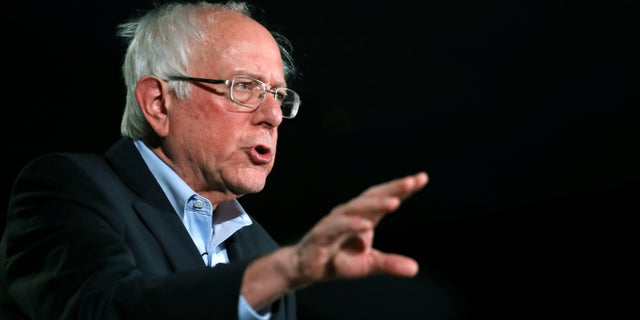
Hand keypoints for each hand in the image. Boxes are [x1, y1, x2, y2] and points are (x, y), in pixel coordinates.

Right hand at [241, 172, 428, 308]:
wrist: (305, 269)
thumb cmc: (337, 260)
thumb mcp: (368, 264)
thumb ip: (390, 263)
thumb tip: (415, 269)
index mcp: (363, 217)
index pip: (384, 198)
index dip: (401, 188)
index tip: (422, 178)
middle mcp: (349, 214)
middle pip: (372, 197)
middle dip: (392, 189)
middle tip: (412, 181)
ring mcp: (334, 222)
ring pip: (356, 209)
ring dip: (375, 204)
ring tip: (394, 202)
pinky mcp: (321, 235)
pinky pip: (337, 227)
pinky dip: (351, 224)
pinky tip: (365, 224)